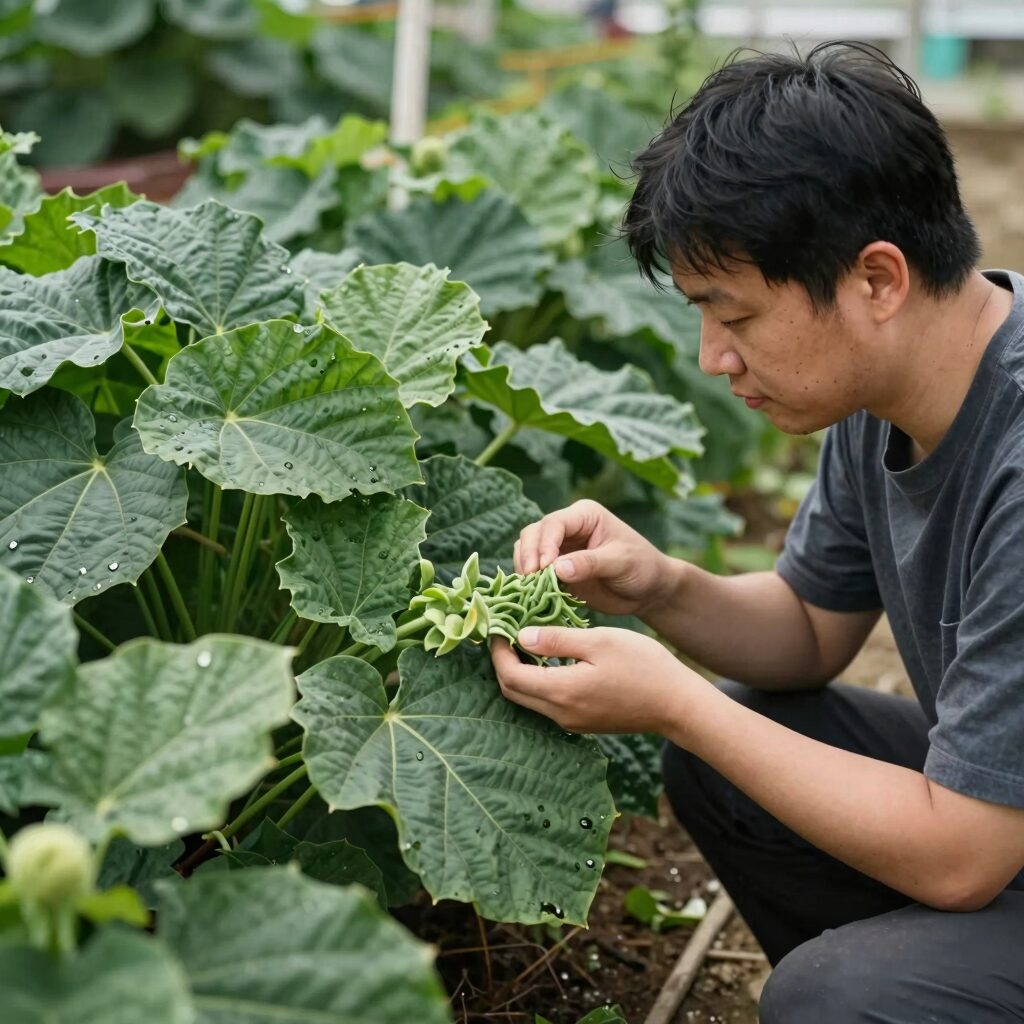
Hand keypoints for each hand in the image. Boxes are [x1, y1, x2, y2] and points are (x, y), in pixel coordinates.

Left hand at [489, 625, 694, 734]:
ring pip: (529, 698)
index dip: (497, 650)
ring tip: (525, 640)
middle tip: (506, 632)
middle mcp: (561, 713)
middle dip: (503, 662)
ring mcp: (571, 722)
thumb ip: (557, 640)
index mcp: (562, 692)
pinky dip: (538, 681)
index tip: (498, 625)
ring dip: (520, 672)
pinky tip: (549, 659)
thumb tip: (521, 636)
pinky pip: (547, 703)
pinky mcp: (582, 722)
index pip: (510, 675)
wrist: (678, 704)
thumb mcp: (599, 642)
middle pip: (513, 691)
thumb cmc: (643, 666)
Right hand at [513, 499, 670, 617]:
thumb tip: (557, 569)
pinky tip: (531, 594)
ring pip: (527, 550)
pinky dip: (528, 581)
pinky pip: (533, 571)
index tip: (544, 568)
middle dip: (529, 555)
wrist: (648, 590)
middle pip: (533, 533)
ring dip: (524, 567)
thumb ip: (590, 563)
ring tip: (529, 588)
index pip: (554, 523)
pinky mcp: (555, 570)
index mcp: (584, 516)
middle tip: (530, 579)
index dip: (544, 544)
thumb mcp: (620, 562)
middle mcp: (567, 528)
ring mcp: (559, 548)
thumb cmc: (642, 567)